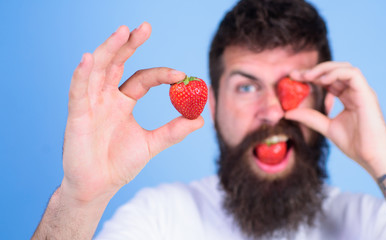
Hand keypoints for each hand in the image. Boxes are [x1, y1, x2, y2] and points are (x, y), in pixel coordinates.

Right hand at [61, 22, 203, 202]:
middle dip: (129, 44)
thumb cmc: (119, 164)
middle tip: (144, 27)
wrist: (98, 186)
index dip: (162, 75)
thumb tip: (201, 119)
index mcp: (124, 102)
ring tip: (122, 31)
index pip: (143, 79)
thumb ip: (174, 131)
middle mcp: (106, 97)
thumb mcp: (152, 144)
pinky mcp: (76, 114)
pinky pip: (78, 90)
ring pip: (98, 69)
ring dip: (108, 49)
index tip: (182, 75)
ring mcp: (90, 103)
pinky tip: (88, 58)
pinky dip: (82, 74)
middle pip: (117, 63)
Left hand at [286, 62, 385, 173]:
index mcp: (349, 98)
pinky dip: (336, 73)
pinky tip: (322, 81)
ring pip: (344, 67)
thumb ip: (310, 118)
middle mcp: (356, 92)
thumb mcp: (327, 127)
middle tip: (296, 75)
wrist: (372, 158)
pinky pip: (352, 74)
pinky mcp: (367, 94)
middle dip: (315, 70)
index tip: (293, 78)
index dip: (312, 76)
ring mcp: (363, 91)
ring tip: (308, 76)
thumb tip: (288, 113)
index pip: (329, 80)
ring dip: (324, 69)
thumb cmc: (355, 145)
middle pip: (335, 70)